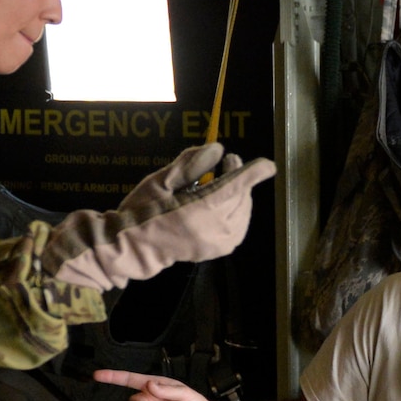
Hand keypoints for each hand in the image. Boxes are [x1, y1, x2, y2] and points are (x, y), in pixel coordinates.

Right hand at [45, 142, 275, 290]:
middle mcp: (212, 230)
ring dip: (240, 193)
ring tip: (226, 178)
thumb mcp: (160, 181)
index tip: (268, 164)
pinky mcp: (216, 251)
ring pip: (243, 213)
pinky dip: (238, 211)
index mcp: (197, 212)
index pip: (234, 188)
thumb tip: (218, 149)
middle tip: (230, 159)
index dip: (253, 173)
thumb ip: (190, 164)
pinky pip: (239, 228)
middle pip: (240, 198)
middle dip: (240, 176)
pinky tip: (227, 201)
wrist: (132, 247)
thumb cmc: (141, 209)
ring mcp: (216, 244)